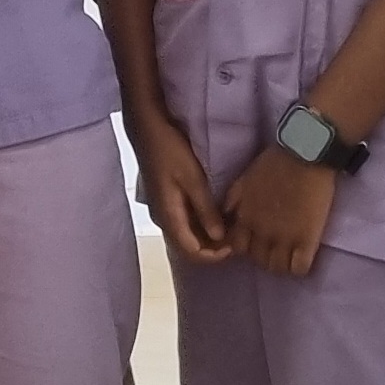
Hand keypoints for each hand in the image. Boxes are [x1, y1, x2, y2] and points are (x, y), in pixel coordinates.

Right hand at [126, 112, 232, 263]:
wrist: (147, 129)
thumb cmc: (170, 150)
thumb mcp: (193, 178)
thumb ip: (206, 209)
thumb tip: (219, 237)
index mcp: (168, 216)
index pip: (191, 251)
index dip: (214, 255)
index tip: (235, 245)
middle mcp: (164, 219)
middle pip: (189, 247)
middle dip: (213, 248)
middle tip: (237, 237)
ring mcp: (164, 210)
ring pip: (187, 235)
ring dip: (208, 236)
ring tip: (231, 226)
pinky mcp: (167, 201)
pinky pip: (185, 222)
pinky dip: (202, 224)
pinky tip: (217, 214)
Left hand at [223, 150, 336, 277]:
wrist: (304, 154)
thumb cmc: (274, 163)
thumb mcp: (244, 180)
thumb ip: (233, 201)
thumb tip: (226, 217)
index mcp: (245, 218)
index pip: (238, 248)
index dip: (246, 247)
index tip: (256, 242)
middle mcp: (261, 232)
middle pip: (258, 261)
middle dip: (264, 257)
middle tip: (275, 247)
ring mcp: (284, 238)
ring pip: (277, 268)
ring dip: (282, 264)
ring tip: (290, 254)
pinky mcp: (307, 239)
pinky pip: (300, 268)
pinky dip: (300, 267)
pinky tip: (303, 257)